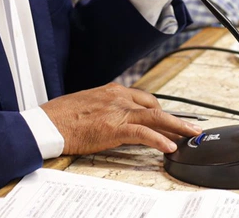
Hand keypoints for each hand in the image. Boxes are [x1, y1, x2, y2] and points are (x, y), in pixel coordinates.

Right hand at [41, 83, 201, 154]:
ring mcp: (118, 112)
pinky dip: (159, 139)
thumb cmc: (60, 116)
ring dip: (177, 126)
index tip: (168, 119)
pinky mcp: (115, 128)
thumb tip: (110, 117)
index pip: (143, 99)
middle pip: (154, 106)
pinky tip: (170, 147)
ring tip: (191, 135)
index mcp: (112, 91)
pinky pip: (144, 133)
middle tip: (190, 127)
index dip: (158, 111)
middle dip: (174, 118)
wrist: (47, 123)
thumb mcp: (86, 103)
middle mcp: (119, 98)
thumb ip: (103, 107)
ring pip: (156, 116)